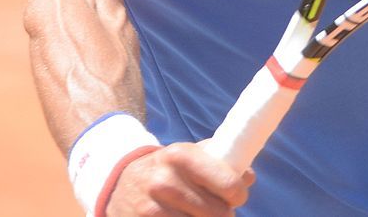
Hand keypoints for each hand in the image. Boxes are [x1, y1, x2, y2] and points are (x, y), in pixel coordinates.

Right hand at [106, 142, 254, 216]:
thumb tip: (247, 177)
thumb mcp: (187, 156)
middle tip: (215, 209)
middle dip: (223, 214)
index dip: (237, 194)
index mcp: (180, 156)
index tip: (235, 196)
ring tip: (196, 214)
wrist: (120, 184)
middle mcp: (165, 182)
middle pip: (220, 214)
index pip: (229, 184)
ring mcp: (153, 209)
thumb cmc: (165, 170)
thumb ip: (219, 160)